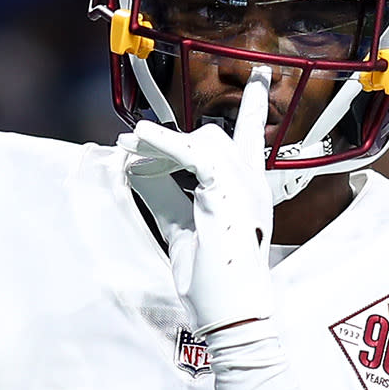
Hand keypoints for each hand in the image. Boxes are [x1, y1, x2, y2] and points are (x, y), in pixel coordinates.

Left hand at [119, 65, 276, 333]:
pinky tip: (136, 142)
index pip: (252, 138)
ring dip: (159, 143)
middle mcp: (252, 184)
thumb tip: (136, 166)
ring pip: (201, 140)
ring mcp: (244, 188)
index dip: (254, 105)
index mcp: (248, 192)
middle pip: (215, 137)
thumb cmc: (215, 281)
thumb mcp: (183, 230)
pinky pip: (191, 155)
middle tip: (133, 147)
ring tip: (128, 146)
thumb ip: (164, 196)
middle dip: (172, 142)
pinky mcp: (226, 194)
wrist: (235, 315)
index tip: (260, 74)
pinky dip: (161, 145)